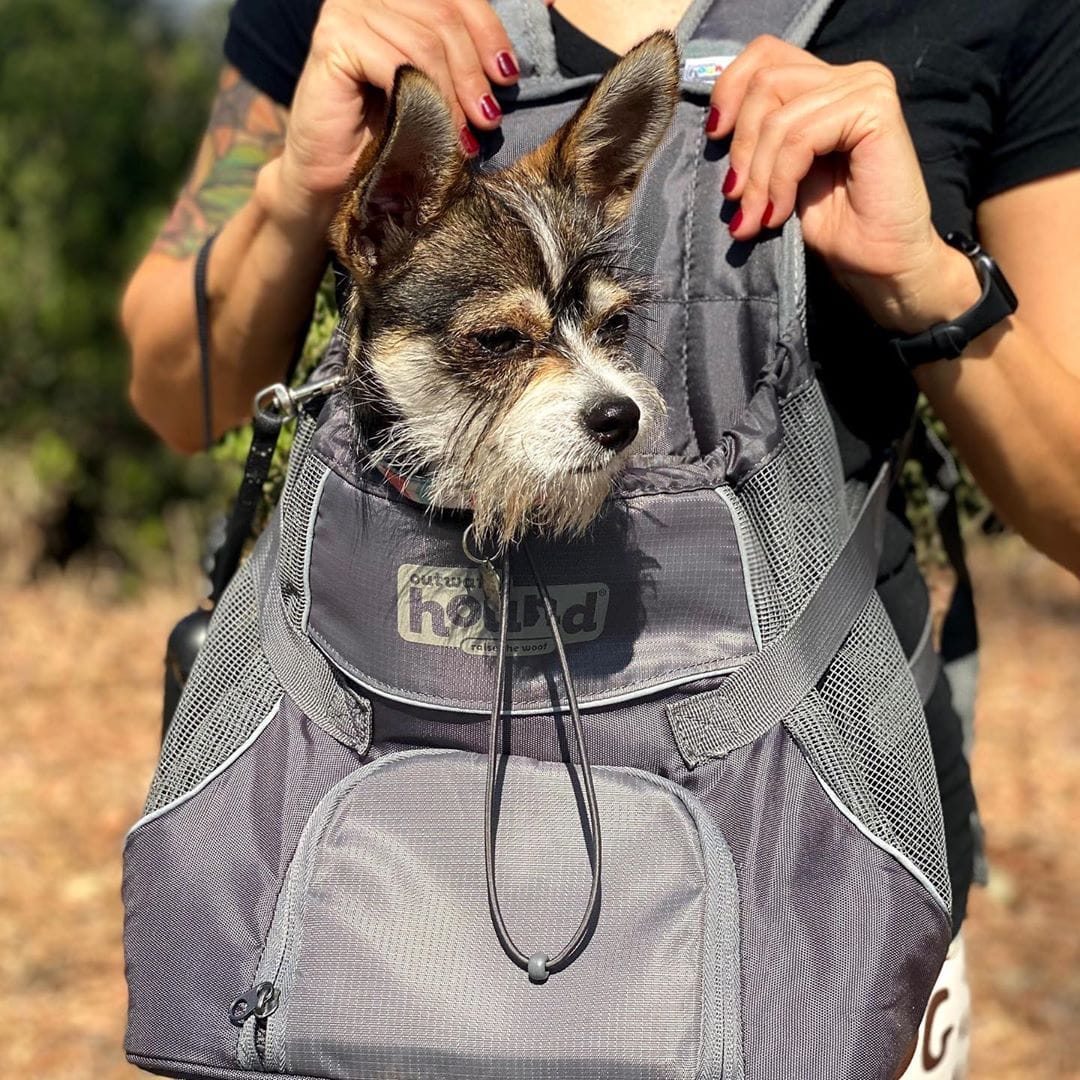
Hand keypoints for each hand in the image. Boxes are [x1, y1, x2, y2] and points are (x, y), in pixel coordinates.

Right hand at [268, 0, 519, 226]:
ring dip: (454, 94)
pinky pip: (397, 63)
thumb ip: (463, 57)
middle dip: (473, 72)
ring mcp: (347, 10)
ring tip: (465, 136)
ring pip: (426, 41)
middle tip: (487, 118)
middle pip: (445, 14)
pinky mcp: (333, 41)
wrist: (338, 182)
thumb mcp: (437, 87)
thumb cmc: (390, 136)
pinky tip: (438, 132)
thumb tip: (521, 47)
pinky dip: (425, 99)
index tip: (508, 77)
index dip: (489, 32)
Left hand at [707, 35, 980, 333]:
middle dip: (742, 148)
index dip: (729, 90)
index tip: (714, 138)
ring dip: (759, 176)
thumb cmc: (834, 226)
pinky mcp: (875, 109)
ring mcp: (866, 86)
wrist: (880, 265)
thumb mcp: (781, 173)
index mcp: (826, 83)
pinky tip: (779, 214)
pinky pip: (800, 137)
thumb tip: (715, 125)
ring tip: (757, 218)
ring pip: (778, 117)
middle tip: (739, 201)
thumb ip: (760, 137)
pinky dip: (779, 180)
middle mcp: (850, 75)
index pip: (765, 56)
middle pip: (765, 82)